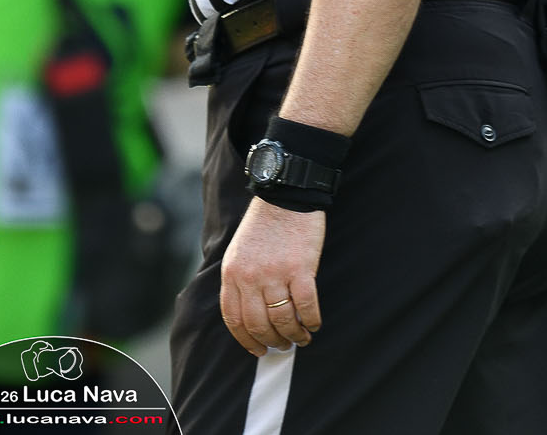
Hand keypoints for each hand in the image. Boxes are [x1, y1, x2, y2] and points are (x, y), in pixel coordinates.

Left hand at [218, 198, 324, 355]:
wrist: (284, 196)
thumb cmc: (263, 225)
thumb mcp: (238, 252)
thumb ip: (239, 281)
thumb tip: (246, 316)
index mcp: (232, 273)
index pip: (234, 319)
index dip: (246, 340)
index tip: (257, 350)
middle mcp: (250, 276)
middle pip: (258, 324)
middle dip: (271, 342)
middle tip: (282, 346)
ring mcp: (275, 273)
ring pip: (283, 320)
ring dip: (293, 336)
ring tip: (301, 338)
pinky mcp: (300, 269)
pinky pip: (307, 306)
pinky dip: (311, 321)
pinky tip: (314, 324)